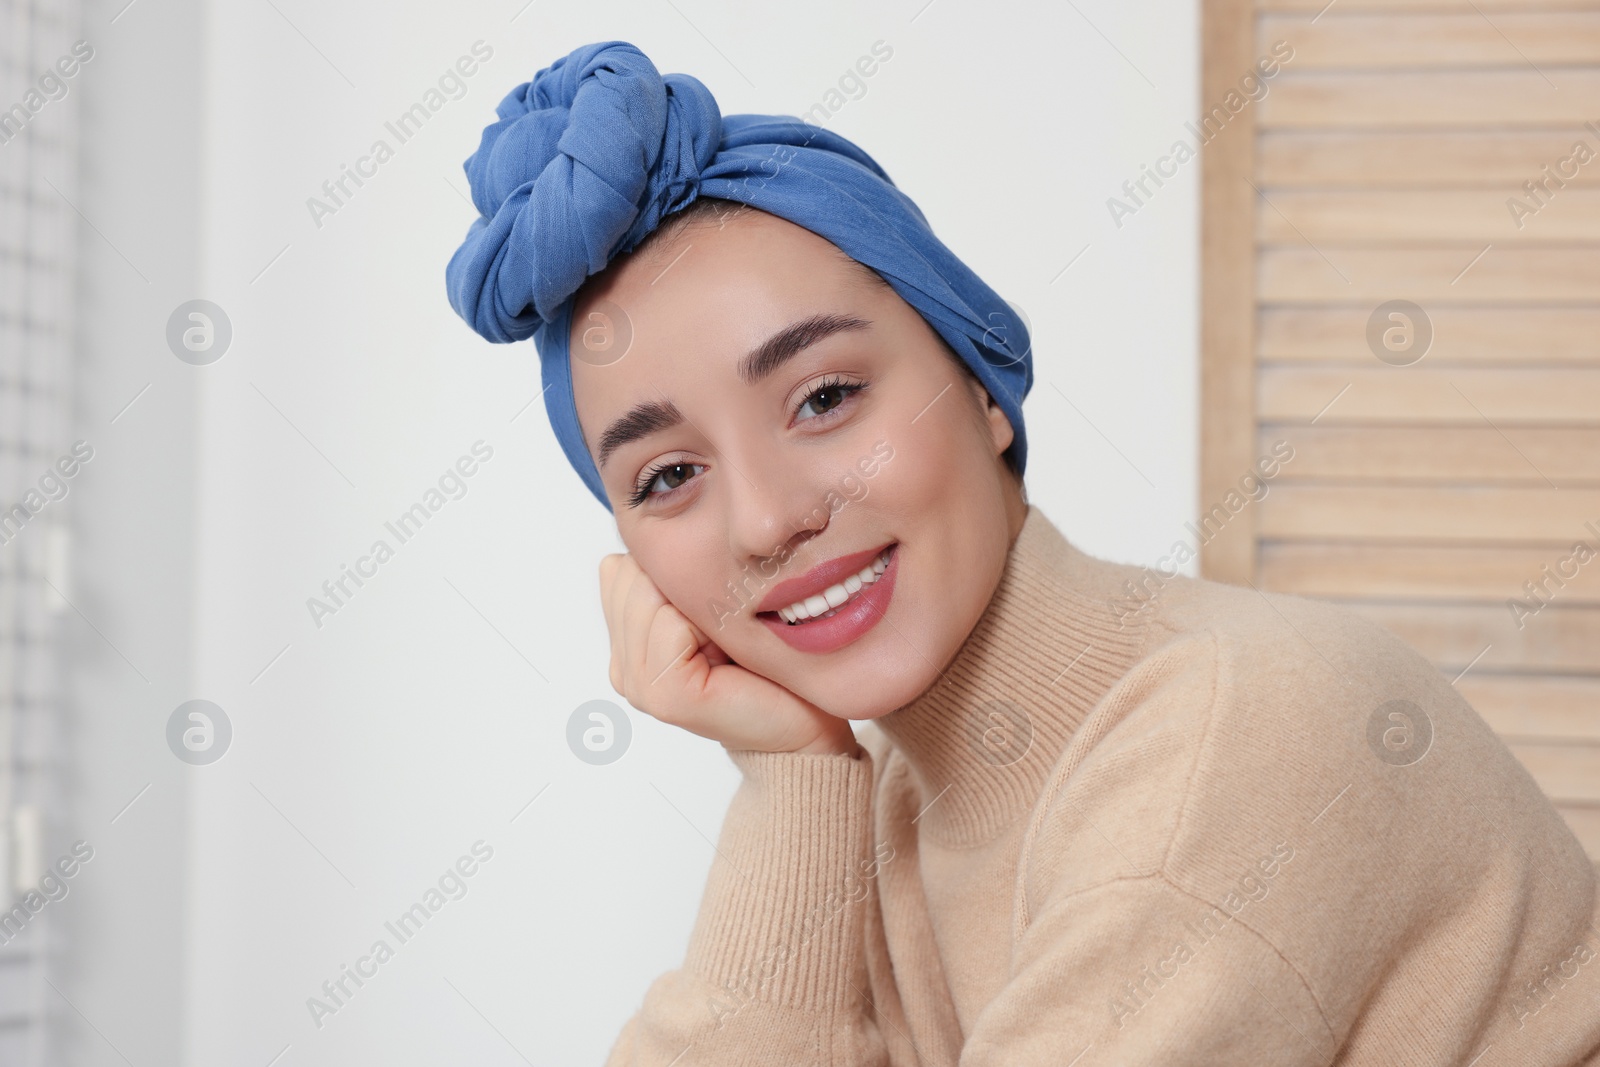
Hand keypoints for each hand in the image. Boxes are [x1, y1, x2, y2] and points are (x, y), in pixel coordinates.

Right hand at [598, 552, 859, 756]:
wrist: (801, 726)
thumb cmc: (766, 667)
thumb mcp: (711, 609)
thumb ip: (668, 578)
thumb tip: (632, 544)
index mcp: (626, 643)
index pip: (620, 567)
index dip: (673, 571)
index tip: (710, 611)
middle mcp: (624, 667)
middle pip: (631, 577)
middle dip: (682, 585)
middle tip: (721, 631)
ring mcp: (639, 685)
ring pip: (649, 595)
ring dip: (698, 605)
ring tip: (726, 643)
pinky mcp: (665, 695)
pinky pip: (671, 623)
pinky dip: (707, 627)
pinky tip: (728, 656)